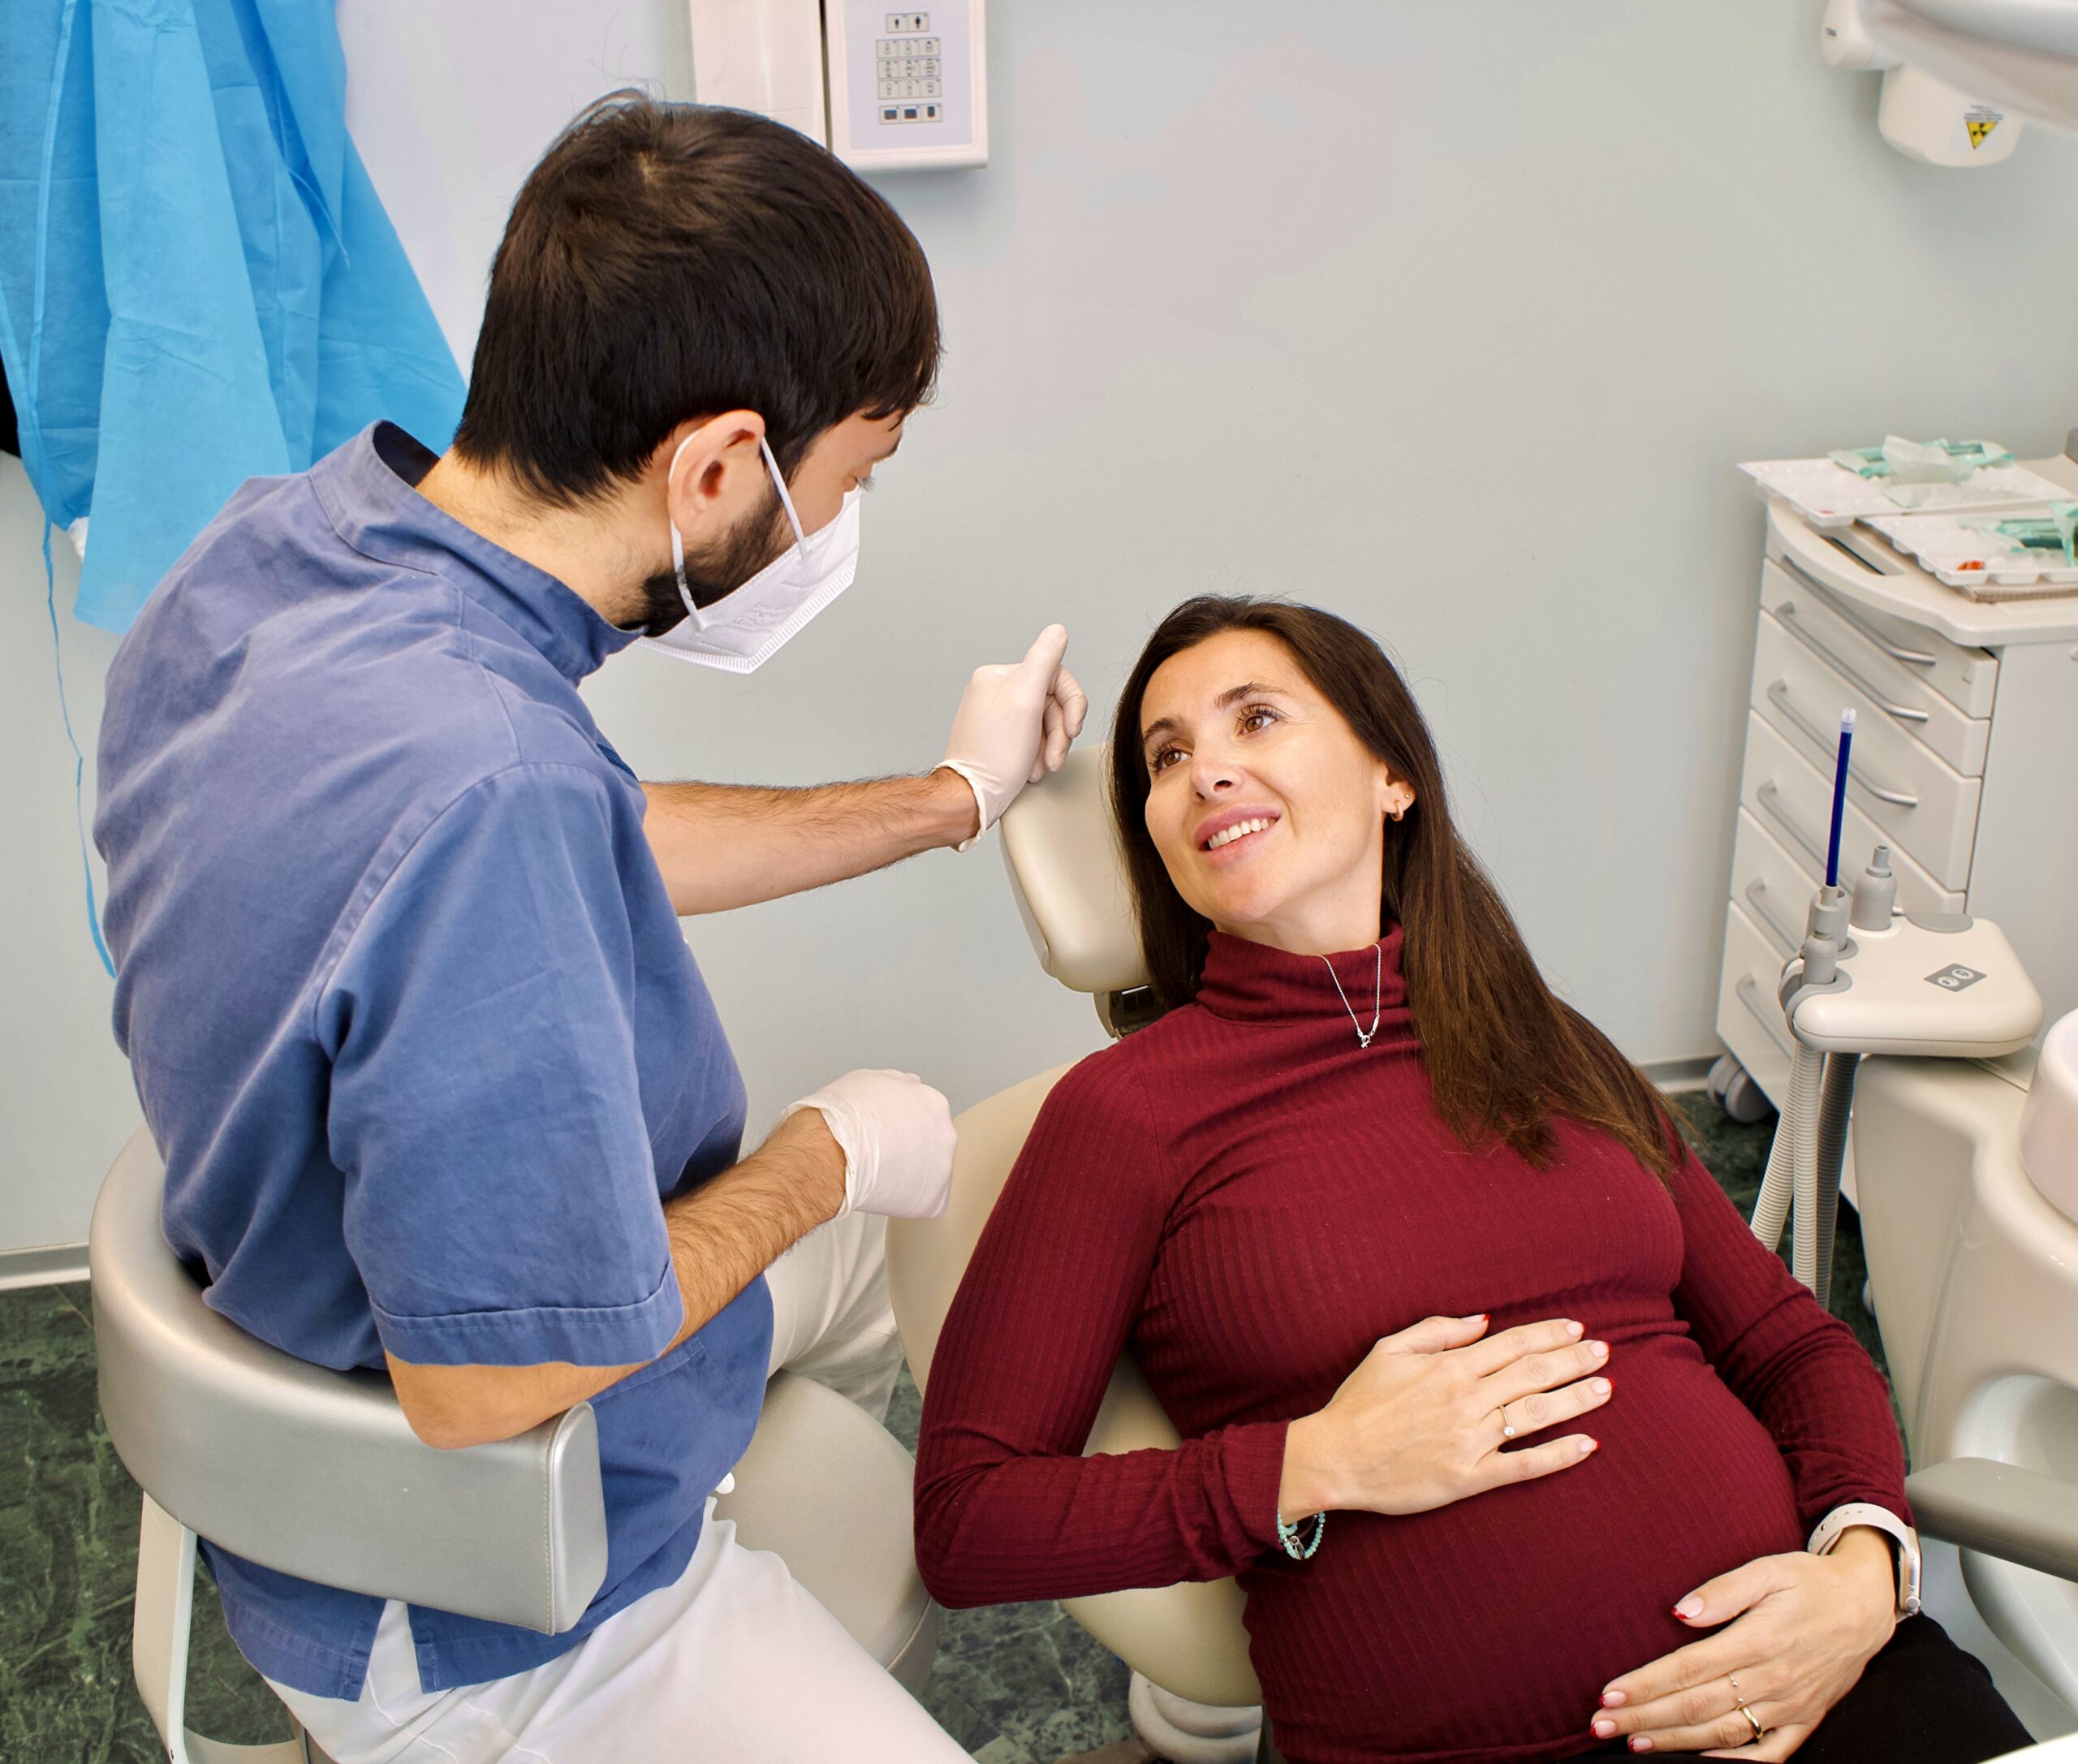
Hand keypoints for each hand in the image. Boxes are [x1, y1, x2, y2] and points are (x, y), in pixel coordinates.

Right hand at [779, 1070, 955, 1219]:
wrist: (830, 1149)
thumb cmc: (840, 1118)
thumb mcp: (867, 1082)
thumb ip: (892, 1090)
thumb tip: (893, 1096)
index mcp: (931, 1102)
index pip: (926, 1116)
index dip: (902, 1128)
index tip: (887, 1136)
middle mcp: (944, 1132)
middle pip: (932, 1144)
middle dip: (911, 1151)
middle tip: (883, 1156)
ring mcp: (942, 1167)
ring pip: (931, 1175)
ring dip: (909, 1177)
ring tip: (880, 1176)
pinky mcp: (933, 1199)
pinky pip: (926, 1205)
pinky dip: (907, 1204)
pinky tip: (886, 1196)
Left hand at [938, 625, 1089, 844]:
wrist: (971, 797)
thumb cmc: (995, 756)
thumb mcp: (1025, 701)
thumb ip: (1044, 660)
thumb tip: (1058, 630)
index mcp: (997, 676)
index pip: (1053, 675)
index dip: (1071, 704)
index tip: (1072, 730)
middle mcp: (993, 691)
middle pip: (1050, 700)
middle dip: (1058, 731)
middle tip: (1055, 756)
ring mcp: (996, 715)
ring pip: (1044, 721)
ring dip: (1050, 746)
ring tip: (1043, 767)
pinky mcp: (998, 738)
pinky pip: (1032, 737)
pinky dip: (1038, 754)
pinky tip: (1031, 769)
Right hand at [1279, 1315, 1611, 1520]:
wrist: (1335, 1457)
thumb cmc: (1358, 1402)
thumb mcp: (1389, 1350)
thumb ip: (1437, 1331)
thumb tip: (1482, 1320)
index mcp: (1448, 1367)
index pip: (1512, 1344)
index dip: (1549, 1335)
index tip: (1577, 1330)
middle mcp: (1466, 1400)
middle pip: (1533, 1374)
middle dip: (1573, 1361)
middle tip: (1605, 1353)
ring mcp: (1470, 1440)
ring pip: (1536, 1414)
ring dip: (1576, 1399)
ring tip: (1605, 1388)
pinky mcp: (1470, 1477)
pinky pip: (1524, 1465)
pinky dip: (1559, 1455)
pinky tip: (1588, 1445)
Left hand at [1589, 1531, 1896, 1756]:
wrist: (1867, 1605)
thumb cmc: (1811, 1582)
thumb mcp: (1768, 1570)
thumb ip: (1723, 1591)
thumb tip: (1679, 1611)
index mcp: (1759, 1641)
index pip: (1689, 1669)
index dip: (1646, 1684)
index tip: (1609, 1693)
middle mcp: (1773, 1679)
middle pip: (1697, 1706)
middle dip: (1645, 1718)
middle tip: (1601, 1724)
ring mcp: (1790, 1705)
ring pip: (1723, 1733)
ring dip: (1676, 1743)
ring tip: (1635, 1745)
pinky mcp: (1806, 1719)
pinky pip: (1770, 1754)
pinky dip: (1735, 1763)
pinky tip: (1701, 1763)